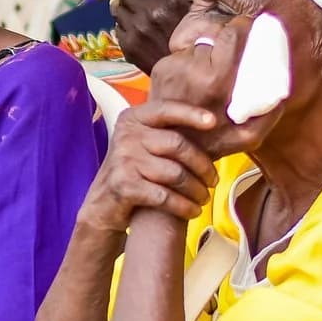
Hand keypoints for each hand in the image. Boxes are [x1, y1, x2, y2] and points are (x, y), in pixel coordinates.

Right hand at [77, 100, 220, 232]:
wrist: (103, 204)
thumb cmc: (135, 171)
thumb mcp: (145, 144)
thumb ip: (171, 132)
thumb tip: (217, 125)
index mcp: (133, 119)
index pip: (166, 109)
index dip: (192, 114)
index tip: (213, 122)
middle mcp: (126, 136)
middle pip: (177, 144)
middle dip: (202, 165)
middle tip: (213, 180)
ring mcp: (124, 161)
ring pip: (175, 173)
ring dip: (196, 189)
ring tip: (204, 197)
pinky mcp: (124, 187)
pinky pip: (165, 196)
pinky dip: (184, 206)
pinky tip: (193, 211)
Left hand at [104, 0, 187, 71]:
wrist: (193, 74)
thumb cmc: (199, 35)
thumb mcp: (195, 4)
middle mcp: (149, 11)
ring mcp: (136, 30)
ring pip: (116, 4)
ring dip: (122, 0)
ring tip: (135, 4)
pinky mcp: (128, 46)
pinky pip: (117, 24)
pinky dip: (124, 20)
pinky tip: (138, 25)